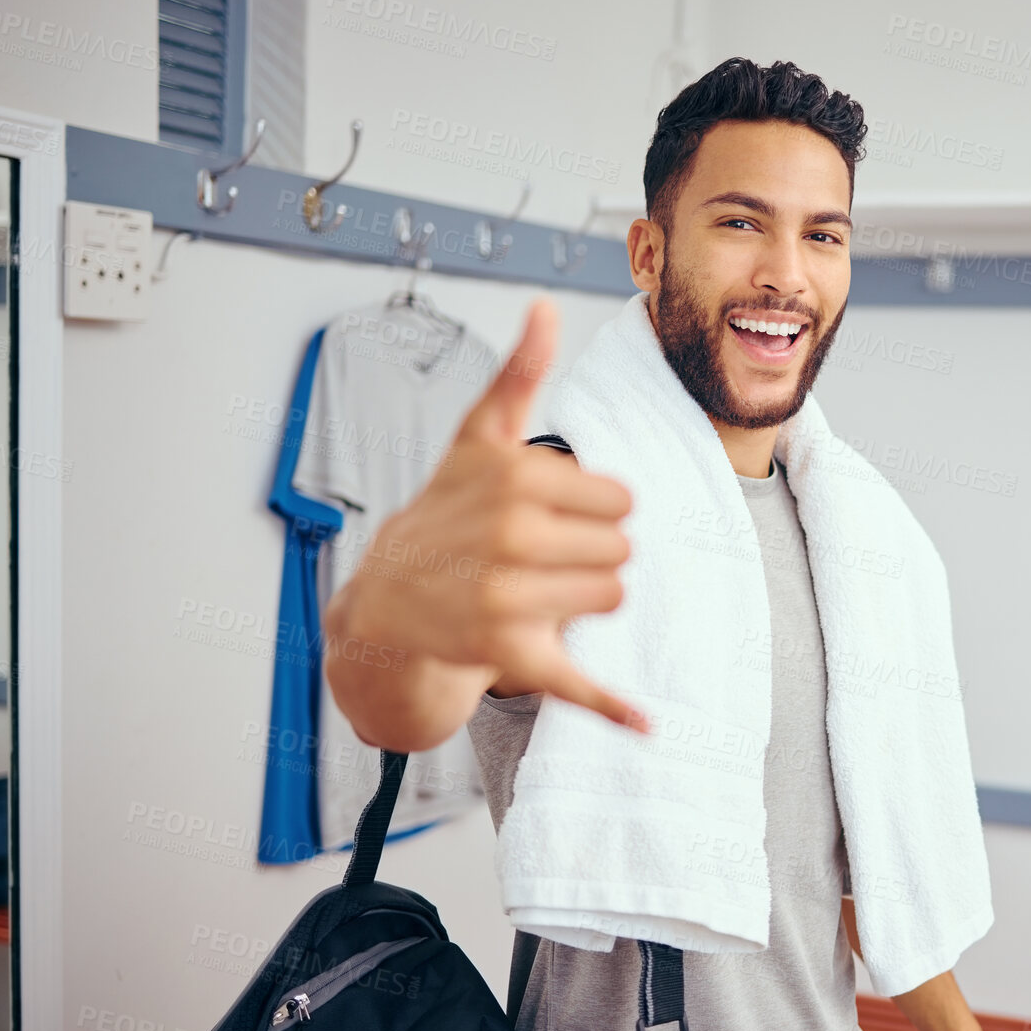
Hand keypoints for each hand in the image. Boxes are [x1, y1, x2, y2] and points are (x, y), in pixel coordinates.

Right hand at [348, 298, 650, 733]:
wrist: (385, 598)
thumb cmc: (445, 511)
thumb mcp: (478, 440)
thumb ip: (518, 374)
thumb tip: (543, 306)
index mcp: (514, 481)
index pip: (620, 500)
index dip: (593, 508)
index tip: (550, 512)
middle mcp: (510, 539)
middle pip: (622, 547)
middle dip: (592, 551)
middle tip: (540, 555)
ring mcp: (509, 601)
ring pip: (614, 595)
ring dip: (589, 594)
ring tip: (536, 588)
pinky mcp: (512, 658)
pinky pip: (579, 682)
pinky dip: (614, 708)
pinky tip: (645, 724)